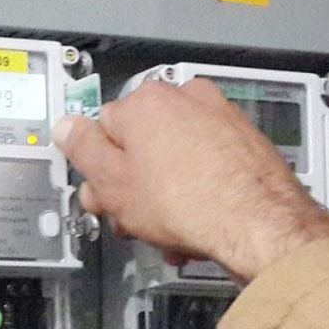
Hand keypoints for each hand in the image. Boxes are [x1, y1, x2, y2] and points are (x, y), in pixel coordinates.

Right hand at [53, 78, 328, 283]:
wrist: (261, 225)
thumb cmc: (192, 203)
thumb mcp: (113, 183)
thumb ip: (82, 150)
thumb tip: (68, 129)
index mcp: (146, 101)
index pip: (102, 129)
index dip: (99, 170)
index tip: (104, 194)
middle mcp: (186, 99)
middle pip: (140, 144)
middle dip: (133, 185)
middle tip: (132, 217)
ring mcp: (220, 118)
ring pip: (173, 158)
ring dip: (164, 195)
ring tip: (168, 230)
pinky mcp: (245, 142)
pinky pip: (205, 166)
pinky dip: (196, 192)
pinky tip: (194, 225)